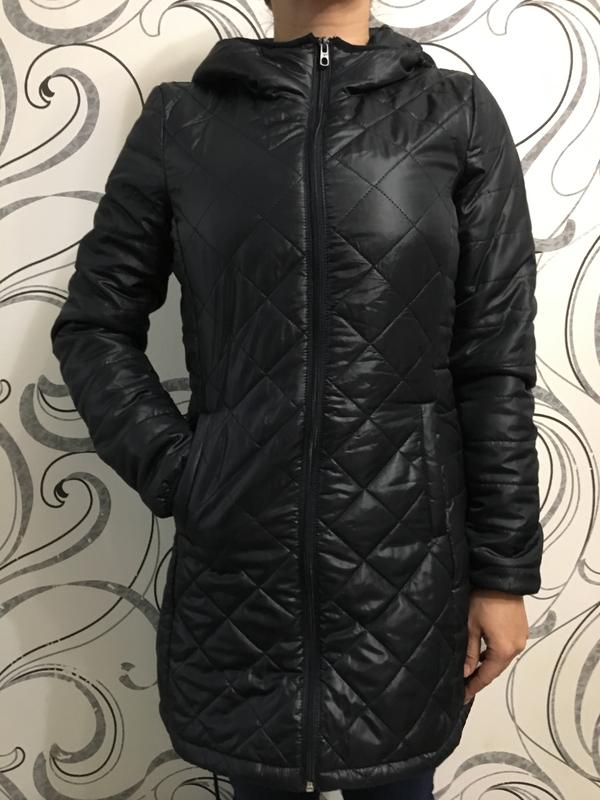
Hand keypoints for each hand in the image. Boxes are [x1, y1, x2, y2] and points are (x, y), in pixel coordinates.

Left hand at [463, 588, 528, 704]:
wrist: (502, 578)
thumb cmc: (483, 601)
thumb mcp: (471, 626)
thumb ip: (469, 652)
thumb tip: (465, 673)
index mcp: (504, 650)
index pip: (486, 676)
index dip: (473, 687)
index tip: (462, 697)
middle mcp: (516, 648)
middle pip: (496, 668)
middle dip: (480, 677)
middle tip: (463, 686)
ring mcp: (521, 638)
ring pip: (501, 658)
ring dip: (487, 665)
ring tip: (470, 672)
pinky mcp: (521, 630)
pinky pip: (506, 648)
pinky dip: (494, 653)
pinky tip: (483, 654)